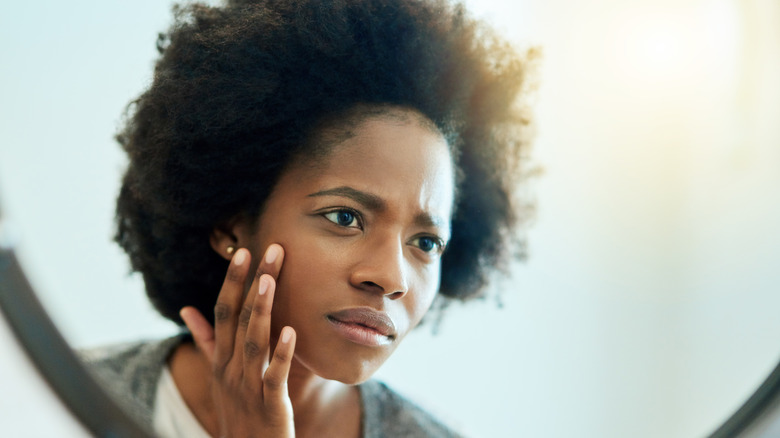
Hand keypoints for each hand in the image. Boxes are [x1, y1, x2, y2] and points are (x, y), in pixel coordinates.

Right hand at [180, 244, 296, 437]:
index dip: (232, 282)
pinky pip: (273, 377)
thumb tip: (188, 309)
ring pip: (253, 342)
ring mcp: (248, 387)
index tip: (244, 251)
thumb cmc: (236, 412)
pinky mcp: (269, 406)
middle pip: (241, 319)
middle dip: (253, 283)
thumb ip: (206, 340)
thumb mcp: (216, 375)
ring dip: (261, 310)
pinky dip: (281, 355)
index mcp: (220, 359)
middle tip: (270, 248)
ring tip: (270, 279)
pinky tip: (291, 331)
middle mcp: (230, 369)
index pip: (224, 312)